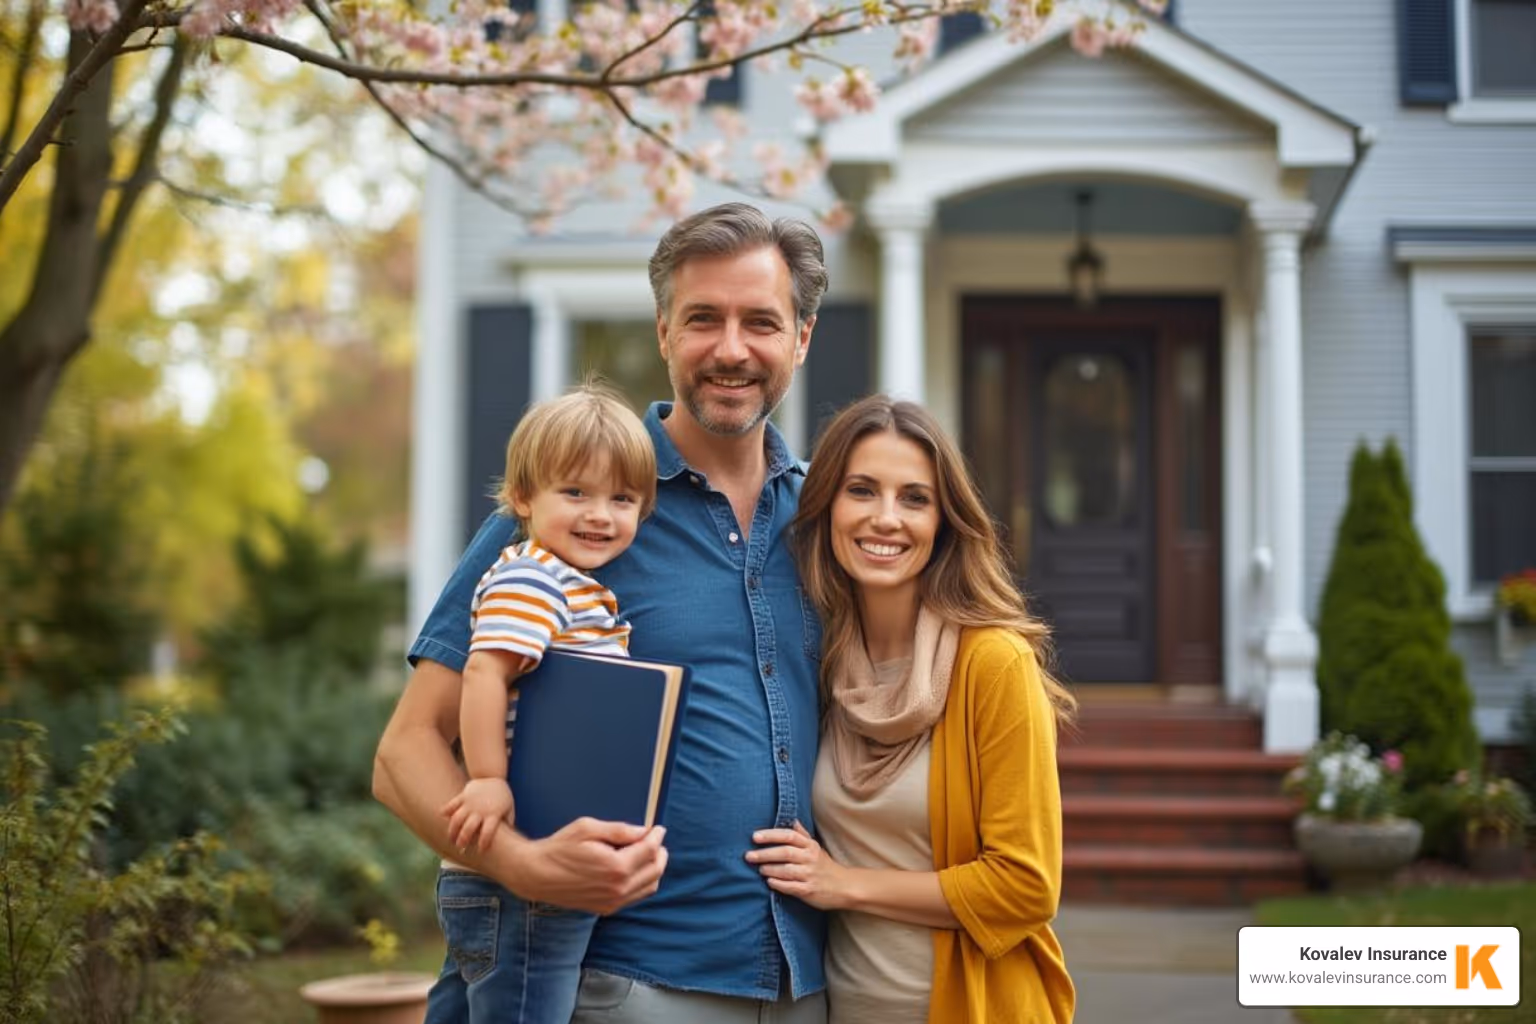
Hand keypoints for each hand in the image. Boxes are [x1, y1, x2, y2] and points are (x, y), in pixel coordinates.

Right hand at [442, 778, 513, 852]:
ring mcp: (470, 802)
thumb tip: (510, 837)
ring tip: (451, 838)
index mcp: (494, 814)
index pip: (488, 833)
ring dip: (452, 831)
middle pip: (469, 829)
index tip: (481, 851)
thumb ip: (508, 822)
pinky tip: (442, 817)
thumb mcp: (509, 808)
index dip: (483, 843)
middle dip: (463, 840)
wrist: (494, 775)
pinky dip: (446, 810)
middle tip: (460, 847)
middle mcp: (481, 809)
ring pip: (457, 819)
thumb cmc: (502, 795)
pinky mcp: (463, 795)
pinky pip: (452, 804)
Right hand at [511, 818, 668, 914]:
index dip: (656, 836)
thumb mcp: (588, 828)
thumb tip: (642, 831)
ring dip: (654, 869)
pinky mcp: (606, 909)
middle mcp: (618, 888)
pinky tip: (635, 870)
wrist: (535, 875)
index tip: (658, 828)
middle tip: (656, 840)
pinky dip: (642, 882)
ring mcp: (613, 902)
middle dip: (660, 853)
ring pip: (649, 887)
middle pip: (655, 870)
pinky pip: (635, 897)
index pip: (649, 850)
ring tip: (648, 854)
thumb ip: (619, 830)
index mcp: (616, 867)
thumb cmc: (558, 849)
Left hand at [746, 821, 850, 910]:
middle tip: (749, 856)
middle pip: (785, 852)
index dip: (771, 835)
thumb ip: (803, 835)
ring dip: (770, 869)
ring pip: (787, 870)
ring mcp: (810, 875)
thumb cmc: (826, 866)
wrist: (845, 887)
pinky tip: (769, 882)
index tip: (755, 837)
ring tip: (759, 869)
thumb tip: (792, 820)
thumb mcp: (816, 848)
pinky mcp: (809, 890)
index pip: (789, 836)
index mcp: (810, 846)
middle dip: (765, 853)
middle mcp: (810, 858)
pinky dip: (779, 884)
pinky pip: (791, 886)